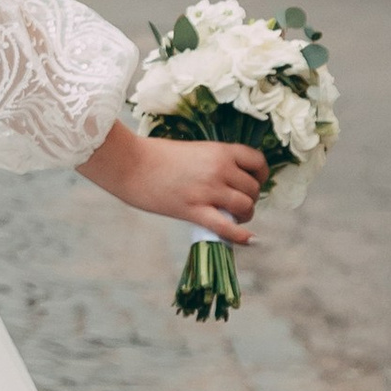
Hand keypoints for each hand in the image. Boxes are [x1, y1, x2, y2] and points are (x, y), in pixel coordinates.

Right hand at [78, 122, 265, 242]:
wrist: (130, 164)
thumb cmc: (154, 154)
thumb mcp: (192, 150)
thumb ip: (213, 162)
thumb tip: (229, 180)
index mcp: (219, 150)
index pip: (257, 161)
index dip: (260, 175)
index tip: (253, 181)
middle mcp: (219, 169)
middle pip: (253, 188)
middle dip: (250, 198)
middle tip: (237, 202)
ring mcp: (208, 191)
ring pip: (245, 207)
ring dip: (245, 215)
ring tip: (236, 217)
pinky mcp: (194, 210)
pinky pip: (227, 227)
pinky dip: (241, 236)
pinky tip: (249, 240)